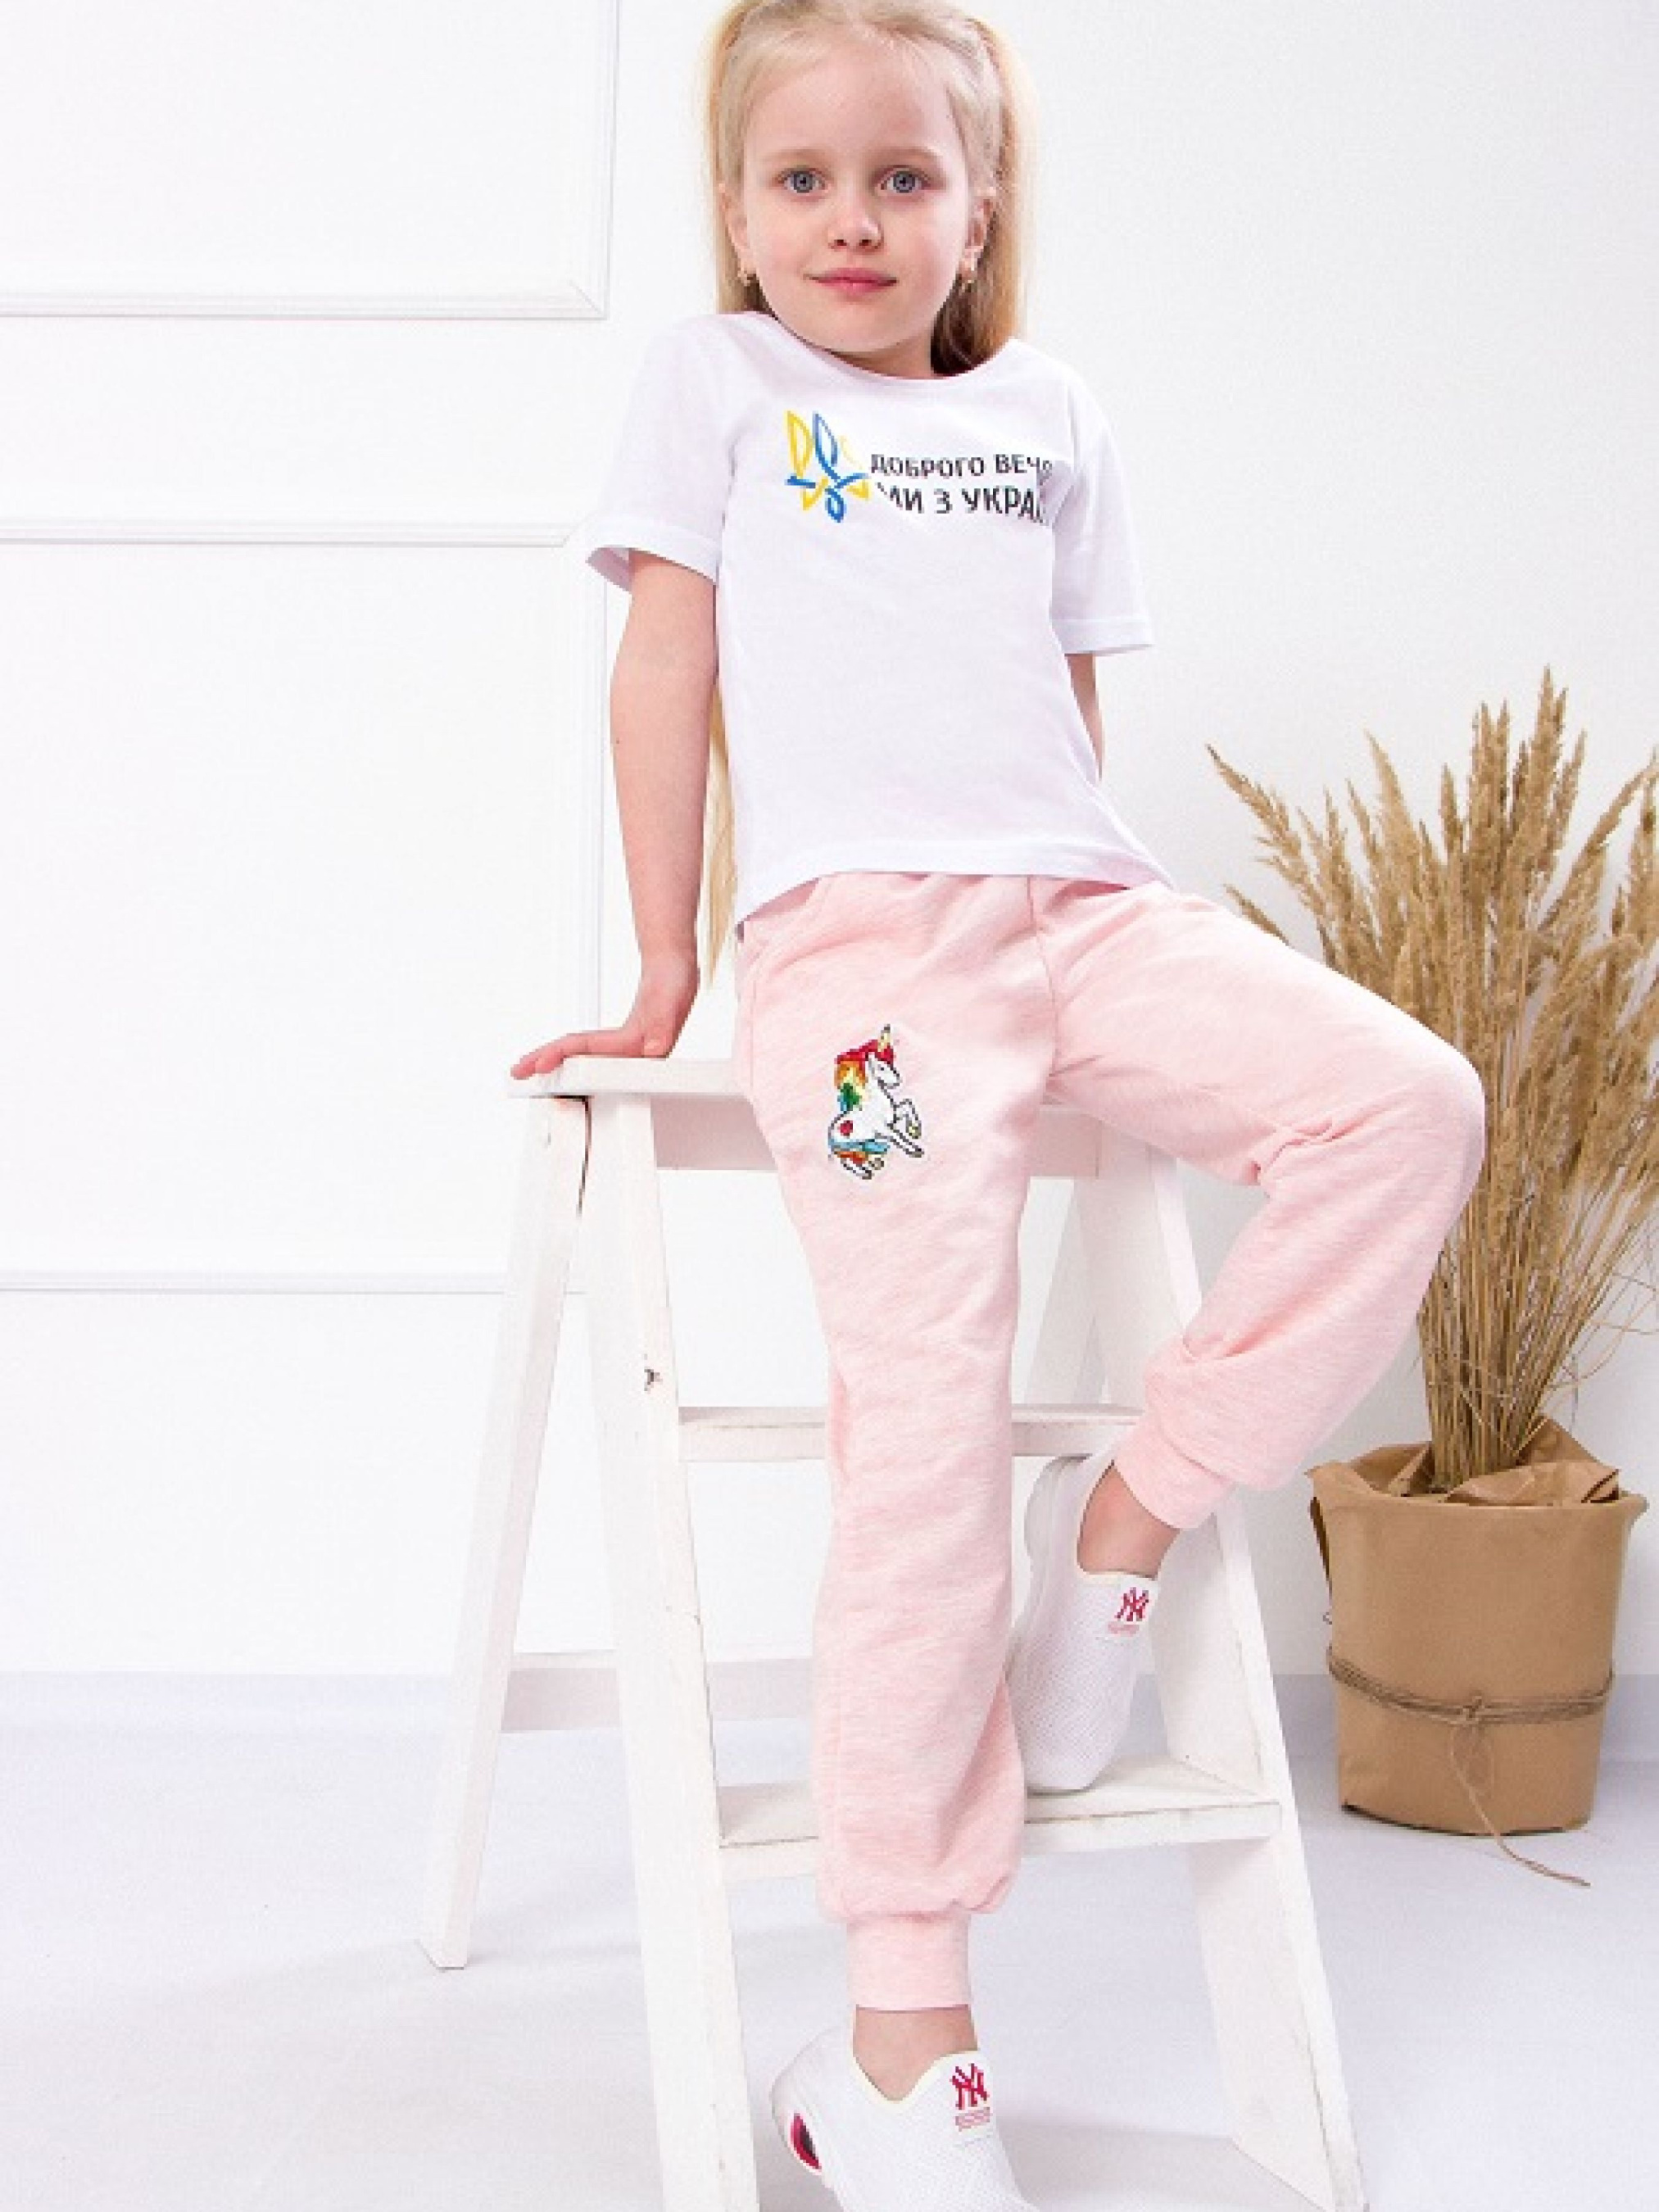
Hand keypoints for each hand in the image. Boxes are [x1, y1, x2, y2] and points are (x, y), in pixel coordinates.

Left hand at [509, 948, 699, 1079]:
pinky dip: (568, 1053)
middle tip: (517, 1071)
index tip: (539, 1065)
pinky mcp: (619, 1043)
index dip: (563, 1057)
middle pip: (581, 1061)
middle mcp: (629, 1054)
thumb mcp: (673, 998)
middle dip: (548, 1066)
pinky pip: (587, 1051)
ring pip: (581, 1058)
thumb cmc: (676, 981)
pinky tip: (556, 1054)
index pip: (592, 1053)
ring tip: (528, 1065)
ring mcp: (623, 1050)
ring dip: (554, 1061)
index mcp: (639, 1047)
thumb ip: (665, 1023)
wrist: (677, 971)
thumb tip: (654, 1049)